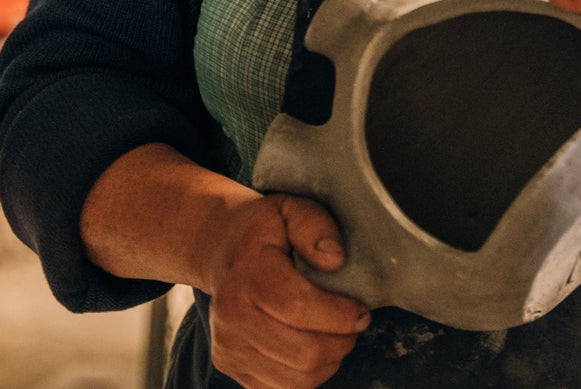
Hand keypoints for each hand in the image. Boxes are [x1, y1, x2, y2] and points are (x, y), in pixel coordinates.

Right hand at [203, 193, 369, 388]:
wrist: (219, 249)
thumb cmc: (263, 230)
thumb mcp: (292, 208)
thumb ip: (316, 227)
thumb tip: (335, 260)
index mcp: (247, 275)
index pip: (300, 309)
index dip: (341, 316)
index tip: (361, 311)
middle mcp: (230, 317)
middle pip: (304, 353)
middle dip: (342, 342)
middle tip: (353, 323)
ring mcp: (227, 347)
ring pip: (297, 379)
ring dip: (328, 361)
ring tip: (334, 334)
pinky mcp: (229, 367)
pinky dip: (307, 375)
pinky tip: (312, 346)